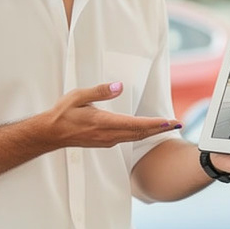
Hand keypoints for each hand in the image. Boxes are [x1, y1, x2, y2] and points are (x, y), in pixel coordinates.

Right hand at [40, 81, 179, 147]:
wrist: (51, 133)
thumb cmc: (63, 113)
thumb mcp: (78, 96)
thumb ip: (99, 91)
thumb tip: (118, 86)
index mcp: (103, 122)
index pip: (135, 124)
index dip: (154, 123)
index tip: (169, 121)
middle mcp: (108, 134)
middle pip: (140, 133)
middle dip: (160, 128)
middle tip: (178, 124)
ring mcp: (107, 141)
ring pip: (135, 137)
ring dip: (152, 131)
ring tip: (168, 126)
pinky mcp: (106, 142)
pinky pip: (128, 138)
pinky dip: (141, 133)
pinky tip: (147, 129)